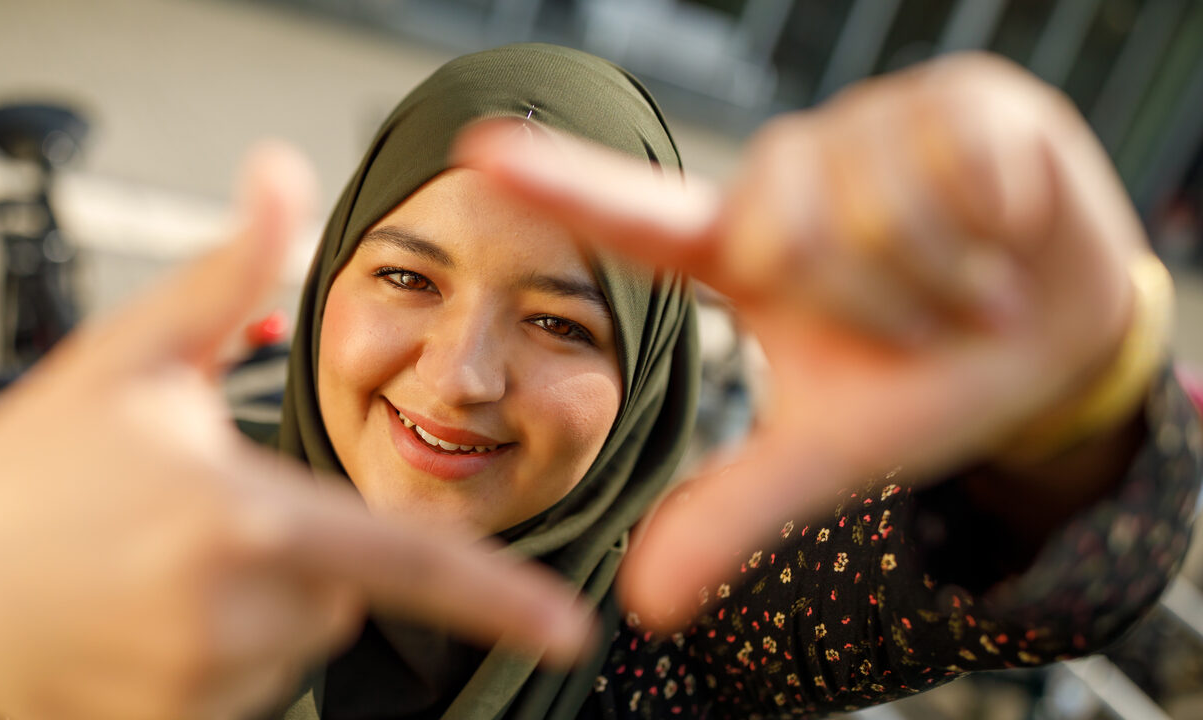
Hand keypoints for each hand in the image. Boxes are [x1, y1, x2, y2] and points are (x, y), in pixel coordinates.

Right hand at [0, 144, 591, 719]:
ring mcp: (194, 684)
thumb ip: (232, 275)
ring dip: (257, 607)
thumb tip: (280, 175)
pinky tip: (143, 620)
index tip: (565, 631)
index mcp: (239, 515)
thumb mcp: (132, 357)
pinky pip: (244, 689)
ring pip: (294, 641)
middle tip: (199, 520)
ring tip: (157, 570)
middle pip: (344, 589)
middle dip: (306, 554)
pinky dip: (217, 656)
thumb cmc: (28, 469)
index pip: (402, 561)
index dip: (497, 598)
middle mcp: (227, 611)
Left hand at [454, 53, 1149, 627]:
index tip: (477, 152)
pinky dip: (999, 221)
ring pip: (876, 204)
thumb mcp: (826, 453)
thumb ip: (733, 511)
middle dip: (870, 307)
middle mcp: (792, 174)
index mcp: (746, 251)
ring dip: (940, 276)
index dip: (561, 183)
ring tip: (968, 280)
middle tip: (918, 322)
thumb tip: (646, 605)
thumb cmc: (923, 383)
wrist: (1054, 342)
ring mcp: (873, 123)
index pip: (637, 215)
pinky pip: (957, 161)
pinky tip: (1009, 224)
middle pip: (790, 235)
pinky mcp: (959, 95)